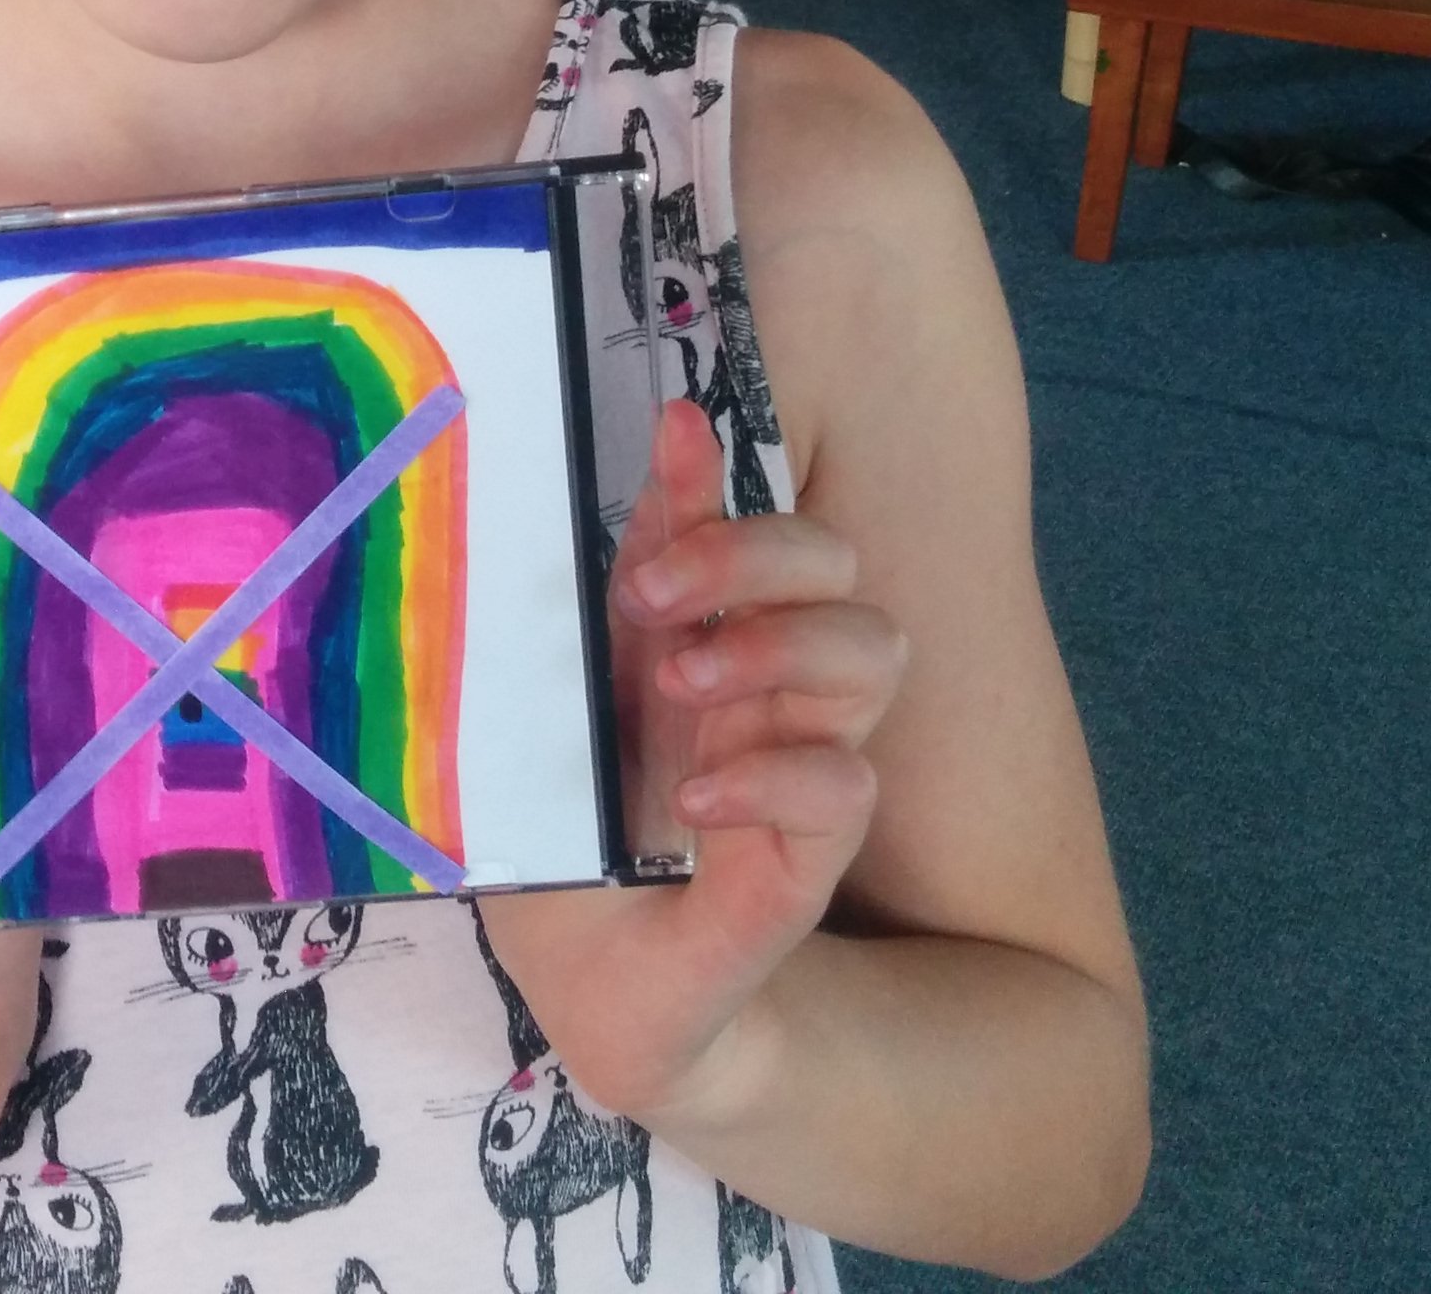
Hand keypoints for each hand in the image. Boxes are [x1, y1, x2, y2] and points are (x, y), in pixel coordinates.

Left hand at [478, 400, 906, 1126]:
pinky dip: (774, 774)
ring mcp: (794, 765)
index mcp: (694, 646)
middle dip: (755, 552)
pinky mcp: (807, 857)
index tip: (673, 429)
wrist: (598, 1000)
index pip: (735, 529)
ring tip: (681, 685)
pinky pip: (845, 781)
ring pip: (870, 647)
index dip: (717, 474)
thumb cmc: (570, 860)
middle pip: (833, 564)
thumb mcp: (560, 730)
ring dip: (777, 646)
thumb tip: (583, 520)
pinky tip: (694, 796)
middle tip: (655, 597)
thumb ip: (595, 626)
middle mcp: (763, 692)